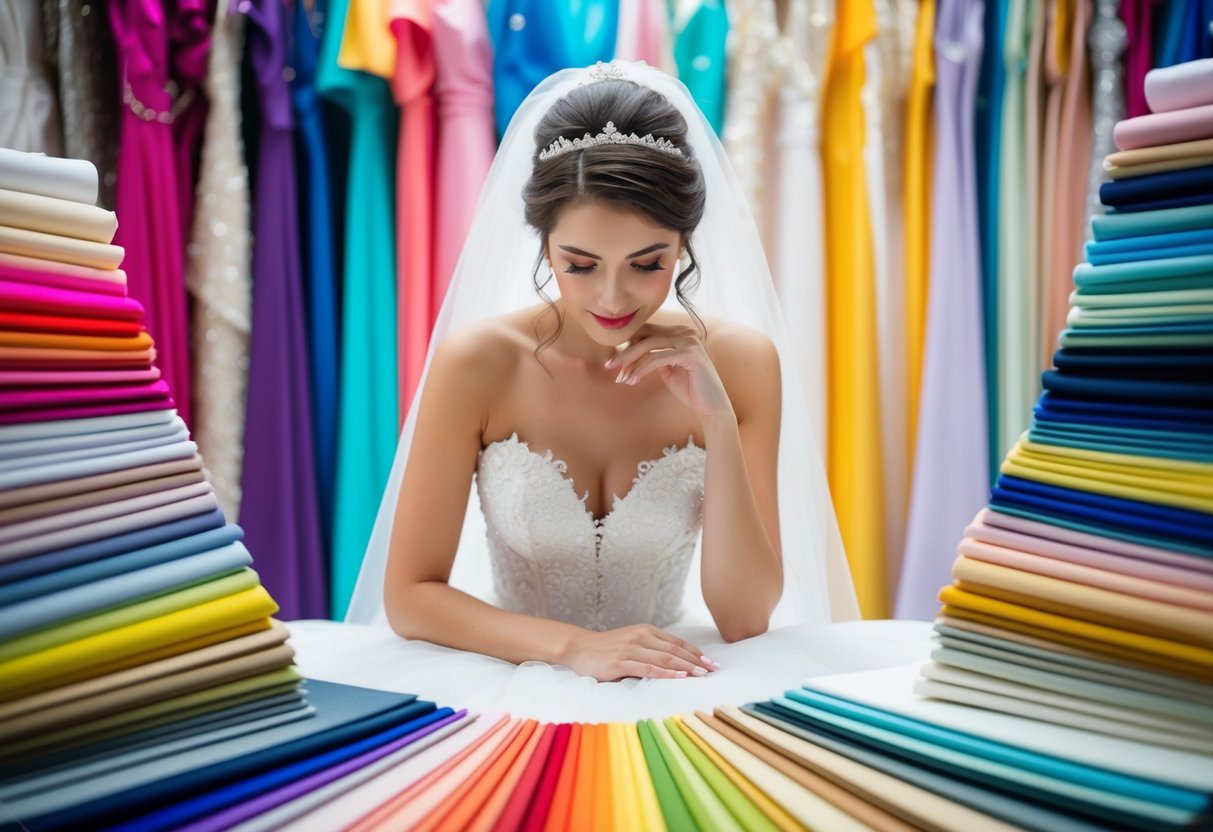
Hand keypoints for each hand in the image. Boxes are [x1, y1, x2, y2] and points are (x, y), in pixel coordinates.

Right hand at [560, 624, 721, 681]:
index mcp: (646, 631)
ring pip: (665, 659)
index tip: (711, 662)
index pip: (677, 642)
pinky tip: (678, 677)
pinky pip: (647, 668)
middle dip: (696, 661)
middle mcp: (640, 637)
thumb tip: (677, 662)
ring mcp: (630, 649)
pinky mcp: (620, 663)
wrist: (578, 648)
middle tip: (713, 670)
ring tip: (701, 675)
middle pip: (675, 650)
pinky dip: (665, 673)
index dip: (696, 652)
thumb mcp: (632, 642)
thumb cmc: (607, 648)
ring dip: (686, 667)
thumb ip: (651, 648)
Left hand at [604, 323, 732, 422]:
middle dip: (625, 352)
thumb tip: (628, 350)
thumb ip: (653, 356)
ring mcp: (690, 341)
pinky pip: (658, 359)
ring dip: (631, 362)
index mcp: (680, 332)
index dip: (628, 343)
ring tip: (620, 378)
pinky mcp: (690, 354)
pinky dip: (642, 370)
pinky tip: (632, 381)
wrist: (712, 407)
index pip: (647, 330)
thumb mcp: (666, 368)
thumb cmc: (689, 389)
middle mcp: (686, 331)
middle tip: (609, 367)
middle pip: (646, 335)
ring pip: (649, 345)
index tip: (613, 362)